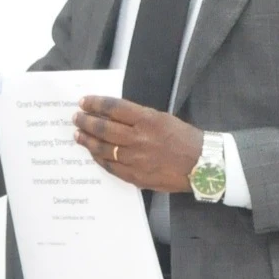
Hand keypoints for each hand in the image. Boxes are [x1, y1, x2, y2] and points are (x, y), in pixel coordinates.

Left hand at [75, 96, 200, 192]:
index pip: (114, 108)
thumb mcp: (162, 119)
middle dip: (85, 121)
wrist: (202, 165)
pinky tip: (93, 153)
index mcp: (148, 120)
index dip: (95, 104)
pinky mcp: (136, 177)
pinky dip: (99, 158)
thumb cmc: (184, 138)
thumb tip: (111, 115)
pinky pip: (111, 167)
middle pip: (103, 128)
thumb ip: (137, 118)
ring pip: (103, 149)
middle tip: (76, 117)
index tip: (84, 101)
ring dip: (87, 141)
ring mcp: (136, 159)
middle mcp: (139, 139)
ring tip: (78, 135)